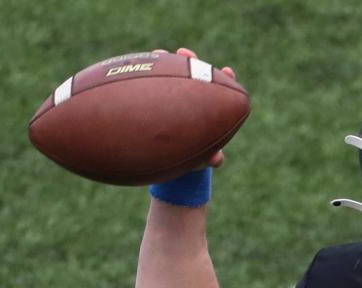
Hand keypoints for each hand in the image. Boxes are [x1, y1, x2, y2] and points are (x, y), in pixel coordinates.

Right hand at [153, 47, 237, 167]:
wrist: (165, 160)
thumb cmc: (188, 157)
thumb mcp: (199, 157)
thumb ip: (210, 157)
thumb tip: (217, 159)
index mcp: (208, 108)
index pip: (220, 90)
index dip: (225, 79)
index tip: (227, 72)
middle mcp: (190, 98)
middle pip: (194, 73)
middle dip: (192, 62)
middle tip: (185, 54)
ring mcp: (171, 95)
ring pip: (170, 73)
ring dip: (165, 61)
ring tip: (158, 54)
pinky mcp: (153, 97)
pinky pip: (149, 82)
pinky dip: (144, 74)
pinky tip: (134, 68)